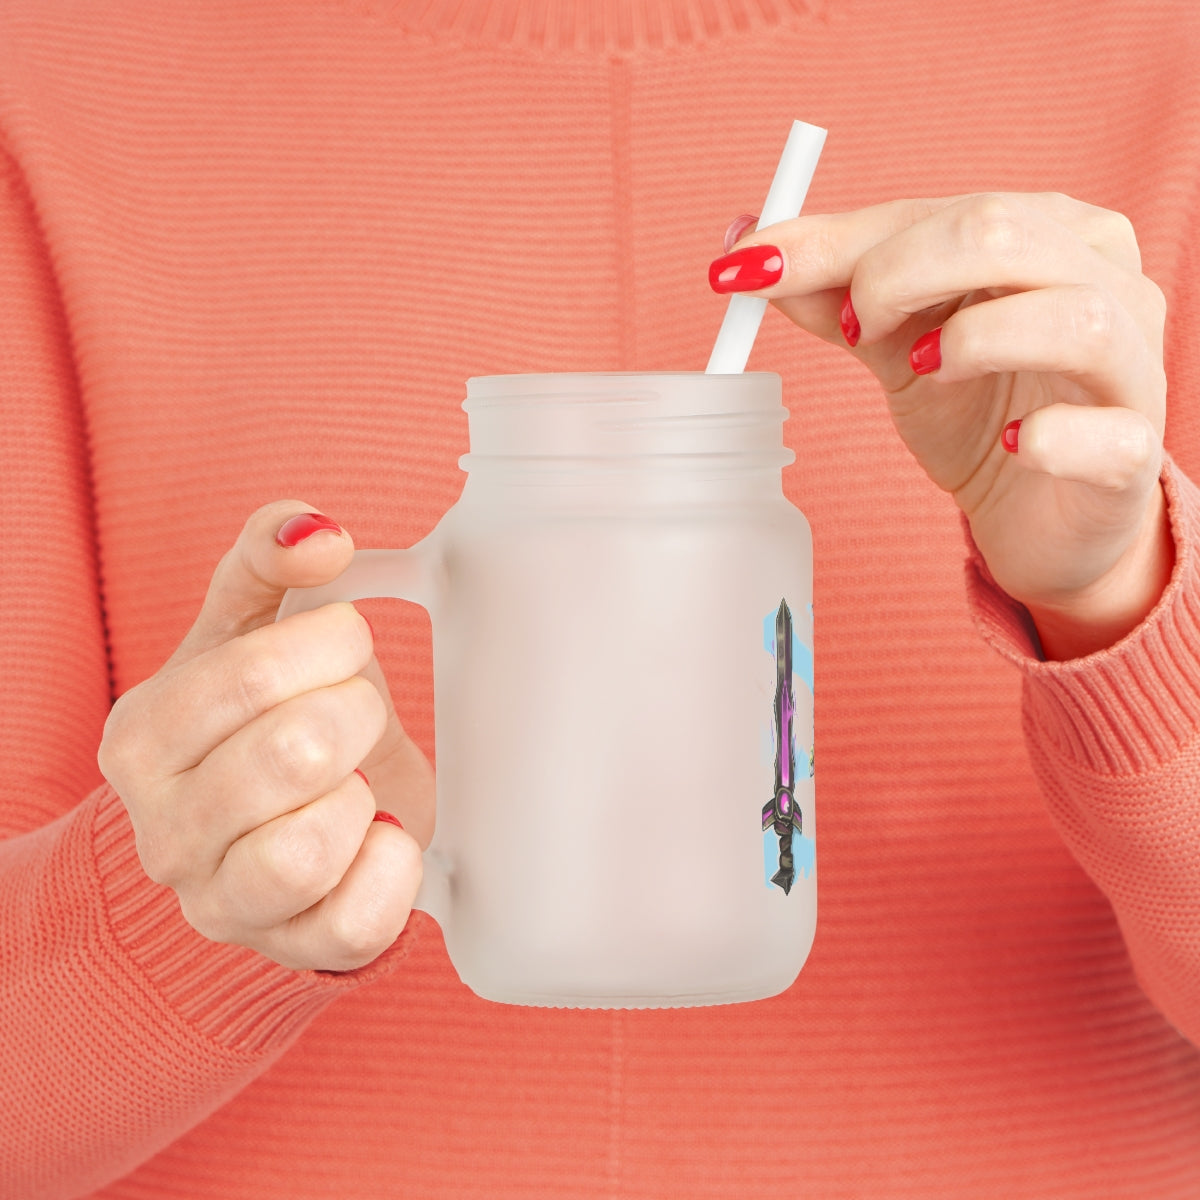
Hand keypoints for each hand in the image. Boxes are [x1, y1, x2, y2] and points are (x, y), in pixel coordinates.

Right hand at [97, 501, 433, 971]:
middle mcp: (164, 831)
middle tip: (356, 713)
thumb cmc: (261, 717)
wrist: (270, 824)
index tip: (345, 644)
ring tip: (356, 779)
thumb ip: (268, 558)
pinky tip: (381, 833)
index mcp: (143, 738)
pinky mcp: (292, 949)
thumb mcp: (249, 626)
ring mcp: (222, 902)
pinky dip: (393, 867)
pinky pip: (356, 922)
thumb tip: (317, 532)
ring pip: (308, 849)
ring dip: (362, 796)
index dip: (330, 645)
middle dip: (356, 714)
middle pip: (294, 754)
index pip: (251, 675)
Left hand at [712, 193, 1172, 658]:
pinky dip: (1050, 437)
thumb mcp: (896, 345)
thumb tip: (747, 249)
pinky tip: (1013, 446)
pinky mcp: (1134, 453)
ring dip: (973, 340)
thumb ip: (834, 295)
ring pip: (1074, 317)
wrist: (1039, 514)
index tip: (749, 269)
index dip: (837, 240)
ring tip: (922, 371)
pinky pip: (1107, 434)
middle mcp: (1105, 280)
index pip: (938, 211)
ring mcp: (1132, 366)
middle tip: (852, 329)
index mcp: (1047, 234)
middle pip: (1003, 234)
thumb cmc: (978, 412)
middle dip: (897, 274)